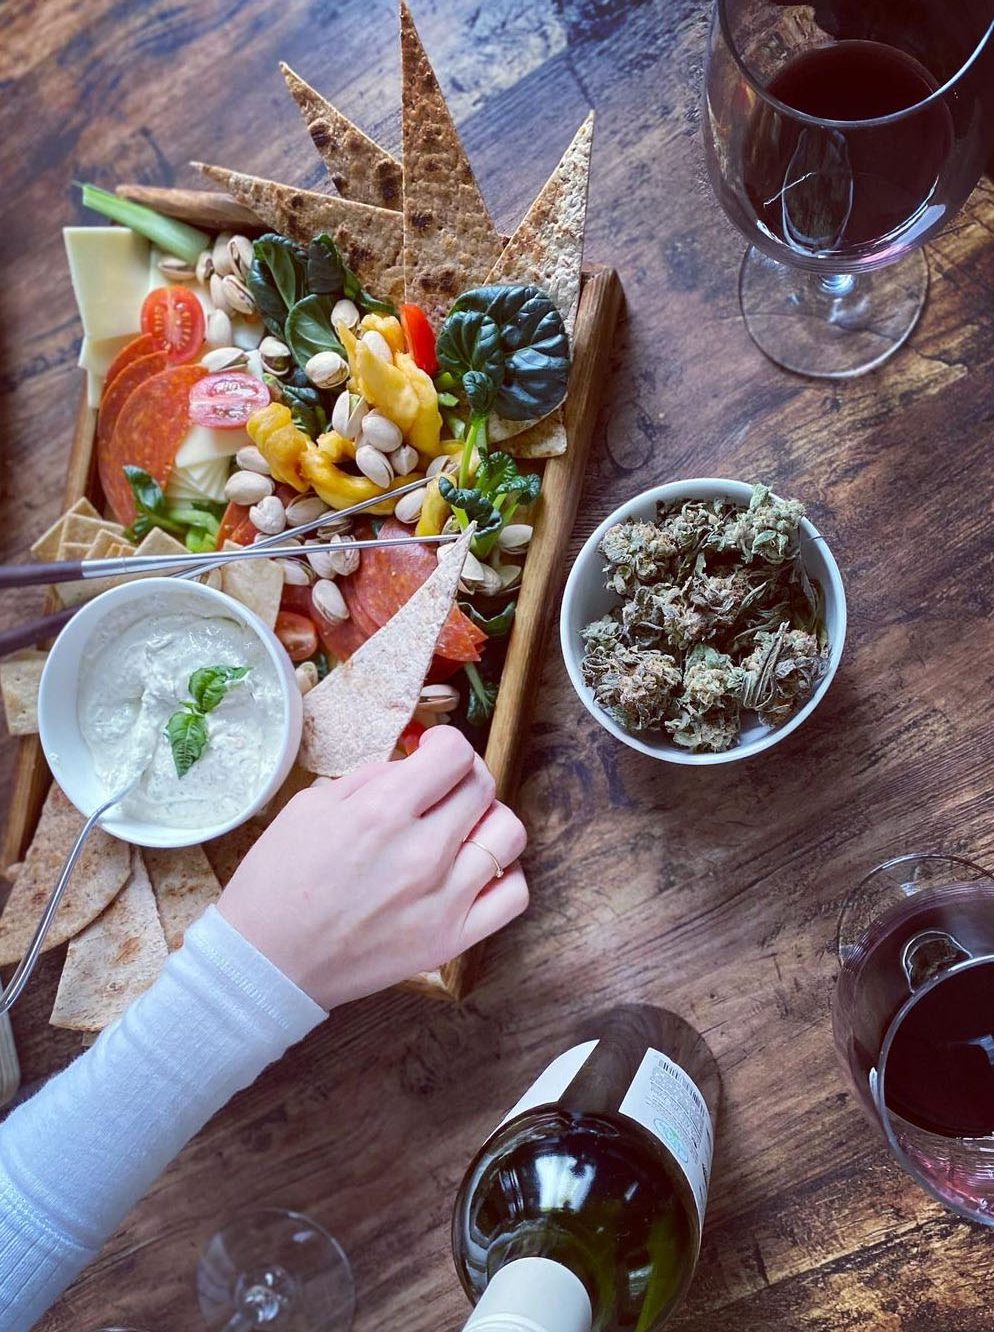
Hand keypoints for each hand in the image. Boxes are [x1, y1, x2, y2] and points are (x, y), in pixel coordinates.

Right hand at [217, 727, 528, 1008]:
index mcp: (381, 812)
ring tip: (460, 827)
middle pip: (481, 787)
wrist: (266, 964)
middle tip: (440, 786)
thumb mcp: (310, 807)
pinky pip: (513, 895)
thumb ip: (370, 778)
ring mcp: (442, 900)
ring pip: (508, 833)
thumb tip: (411, 764)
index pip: (454, 754)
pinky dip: (503, 874)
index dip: (445, 743)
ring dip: (488, 819)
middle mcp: (421, 852)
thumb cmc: (278, 885)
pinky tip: (474, 870)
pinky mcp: (450, 940)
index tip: (431, 751)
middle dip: (462, 775)